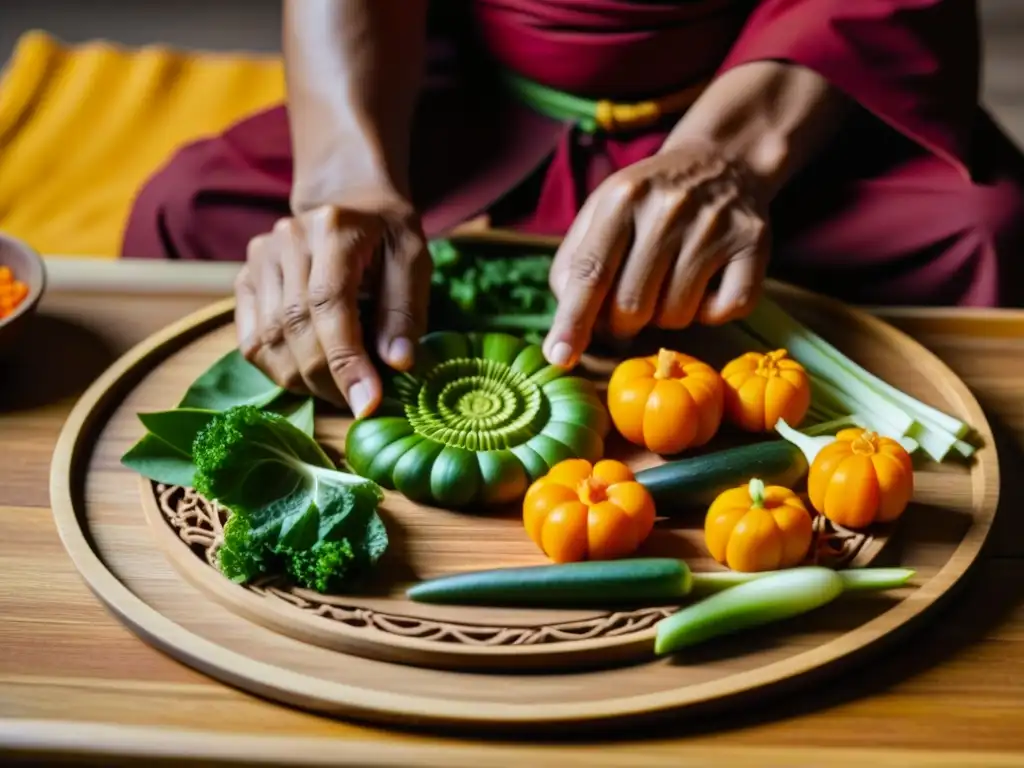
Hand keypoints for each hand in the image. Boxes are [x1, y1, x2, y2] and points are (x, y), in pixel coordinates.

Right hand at [235, 200, 430, 416]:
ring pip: (268, 341)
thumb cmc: (386, 235)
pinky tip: (311, 376)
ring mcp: (259, 259)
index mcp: (333, 229)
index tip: (366, 404)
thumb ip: (406, 311)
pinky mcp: (244, 280)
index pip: (330, 304)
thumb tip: (398, 364)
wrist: (347, 200)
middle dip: (328, 379)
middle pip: (295, 326)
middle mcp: (286, 240)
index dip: (346, 361)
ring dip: (304, 381)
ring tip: (340, 390)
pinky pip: (252, 343)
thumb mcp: (412, 260)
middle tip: (359, 403)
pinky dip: (281, 370)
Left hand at [544, 138, 769, 368]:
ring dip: (665, 317)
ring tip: (669, 283)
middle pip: (631, 306)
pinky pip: (725, 311)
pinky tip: (706, 285)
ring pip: (676, 316)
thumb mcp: (603, 212)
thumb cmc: (649, 201)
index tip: (559, 357)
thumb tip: (568, 325)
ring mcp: (714, 225)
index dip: (573, 320)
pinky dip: (710, 314)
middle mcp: (669, 208)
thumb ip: (576, 263)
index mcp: (622, 198)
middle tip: (628, 309)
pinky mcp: (752, 242)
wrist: (721, 162)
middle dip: (622, 324)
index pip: (591, 272)